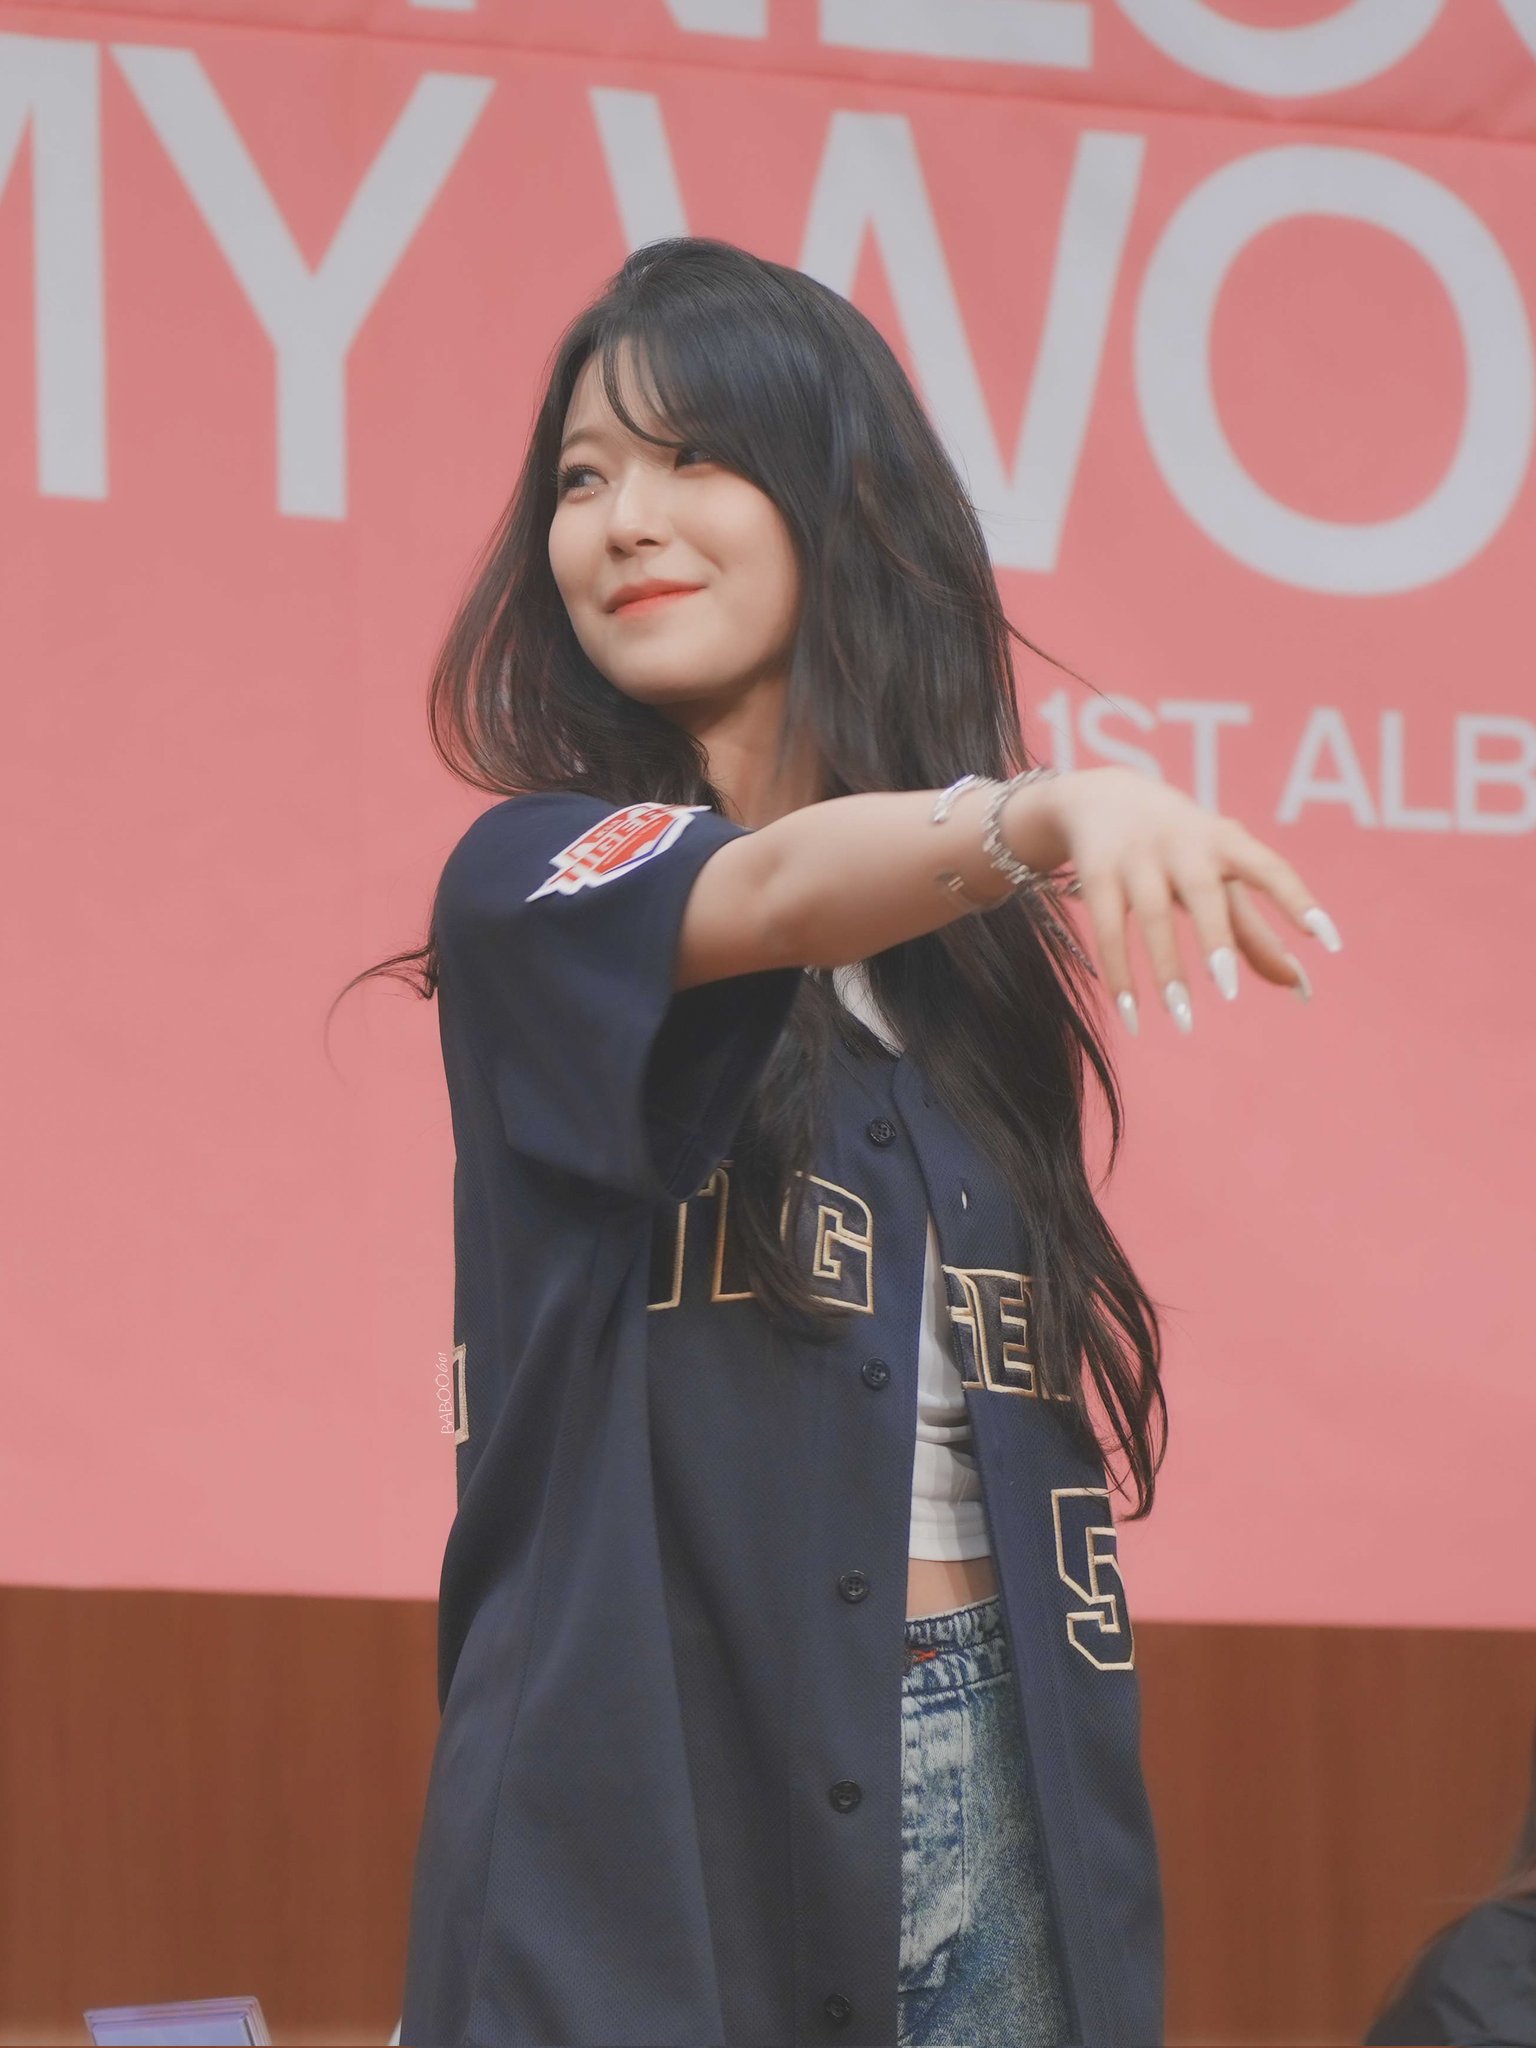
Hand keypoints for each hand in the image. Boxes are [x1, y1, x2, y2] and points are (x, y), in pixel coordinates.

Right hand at [1008, 766, 1341, 1032]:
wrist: (1103, 797)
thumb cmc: (1182, 849)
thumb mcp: (1219, 880)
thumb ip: (1256, 932)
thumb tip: (1300, 988)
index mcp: (1226, 841)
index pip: (1268, 868)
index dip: (1298, 901)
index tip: (1328, 941)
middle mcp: (1183, 843)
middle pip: (1202, 890)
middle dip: (1215, 937)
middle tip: (1230, 991)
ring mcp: (1137, 856)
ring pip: (1151, 914)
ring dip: (1166, 968)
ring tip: (1183, 1020)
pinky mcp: (1097, 873)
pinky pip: (1108, 929)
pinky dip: (1119, 974)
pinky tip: (1132, 1016)